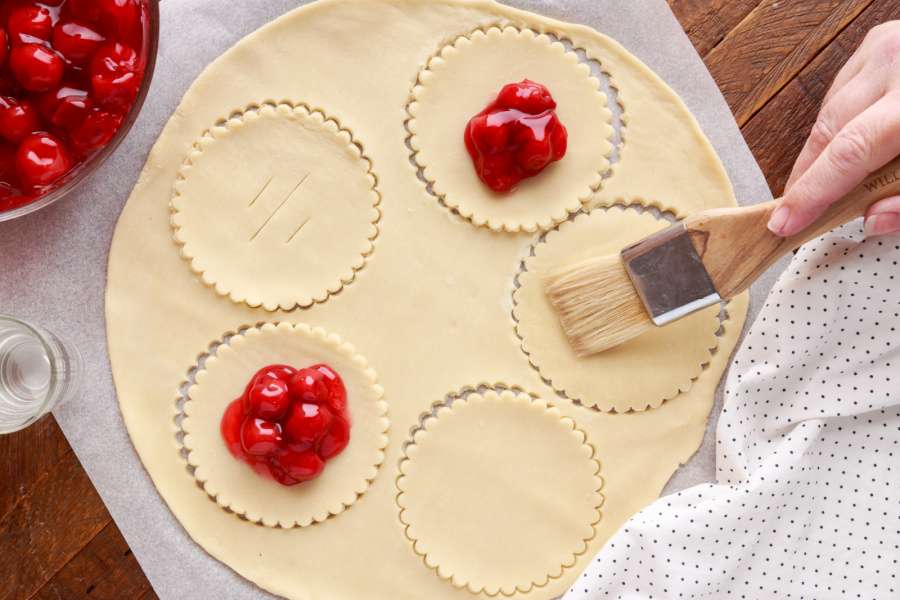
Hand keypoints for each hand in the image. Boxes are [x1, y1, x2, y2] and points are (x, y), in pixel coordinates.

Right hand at [768, 21, 899, 237]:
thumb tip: (874, 218)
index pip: (849, 152)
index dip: (812, 193)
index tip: (785, 221)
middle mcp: (899, 64)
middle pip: (830, 132)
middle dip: (807, 179)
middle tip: (792, 214)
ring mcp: (885, 48)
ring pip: (830, 112)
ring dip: (818, 153)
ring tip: (816, 186)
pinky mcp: (878, 43)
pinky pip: (840, 93)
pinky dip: (835, 124)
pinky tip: (839, 146)